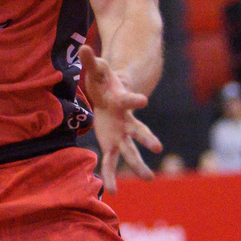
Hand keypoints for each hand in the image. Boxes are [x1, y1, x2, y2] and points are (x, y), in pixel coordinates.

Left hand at [78, 45, 161, 191]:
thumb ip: (91, 60)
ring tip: (149, 178)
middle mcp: (126, 121)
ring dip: (138, 164)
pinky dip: (110, 176)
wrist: (111, 94)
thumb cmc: (104, 82)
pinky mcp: (112, 143)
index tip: (143, 99)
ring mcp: (121, 134)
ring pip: (131, 151)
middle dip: (146, 138)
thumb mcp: (97, 70)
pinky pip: (111, 162)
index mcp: (122, 101)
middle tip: (157, 147)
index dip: (134, 99)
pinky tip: (110, 192)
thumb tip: (83, 47)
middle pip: (138, 131)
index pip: (128, 100)